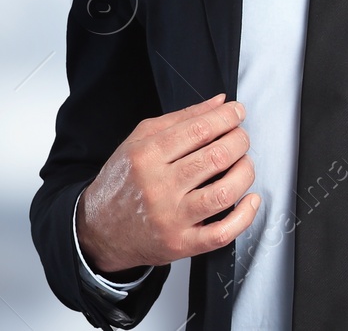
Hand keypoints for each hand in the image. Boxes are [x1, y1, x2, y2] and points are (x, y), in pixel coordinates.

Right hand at [76, 93, 258, 274]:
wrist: (96, 230)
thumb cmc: (123, 181)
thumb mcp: (140, 140)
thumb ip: (182, 118)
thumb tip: (221, 102)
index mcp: (147, 156)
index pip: (200, 129)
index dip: (227, 117)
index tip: (237, 113)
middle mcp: (158, 187)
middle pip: (217, 157)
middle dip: (240, 141)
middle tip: (240, 138)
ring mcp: (170, 218)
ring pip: (224, 192)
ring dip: (245, 172)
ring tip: (243, 164)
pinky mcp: (180, 244)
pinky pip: (221, 233)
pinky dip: (245, 215)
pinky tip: (250, 199)